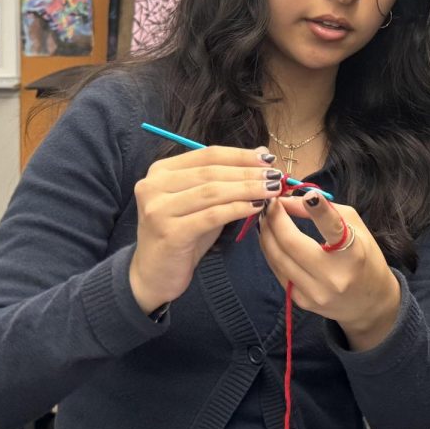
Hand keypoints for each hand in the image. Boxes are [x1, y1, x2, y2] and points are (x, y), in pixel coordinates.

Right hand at [129, 146, 283, 313]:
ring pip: (212, 192)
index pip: (207, 154)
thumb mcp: (204, 202)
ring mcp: (158, 209)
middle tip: (276, 176)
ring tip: (272, 190)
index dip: (240, 155)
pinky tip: (256, 208)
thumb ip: (227, 176)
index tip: (268, 159)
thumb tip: (261, 152)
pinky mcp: (169, 232)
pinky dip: (237, 209)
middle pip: (211, 172)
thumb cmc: (182, 235)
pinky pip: (211, 216)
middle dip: (248, 173)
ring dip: (247, 189)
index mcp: (161, 171)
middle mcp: (153, 185)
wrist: (154, 276)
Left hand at [259, 193, 400, 351]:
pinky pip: (278, 271)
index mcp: (353, 254)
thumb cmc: (364, 258)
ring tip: (265, 215)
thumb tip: (291, 201)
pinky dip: (270, 250)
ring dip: (266, 232)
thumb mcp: (355, 227)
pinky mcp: (301, 301)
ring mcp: (315, 292)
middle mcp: (333, 276)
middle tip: (271, 202)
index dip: (319, 210)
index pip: (333, 228)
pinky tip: (268, 237)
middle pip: (291, 243)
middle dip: (275, 218)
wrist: (369, 303)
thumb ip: (325, 210)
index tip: (308, 194)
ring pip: (277, 257)